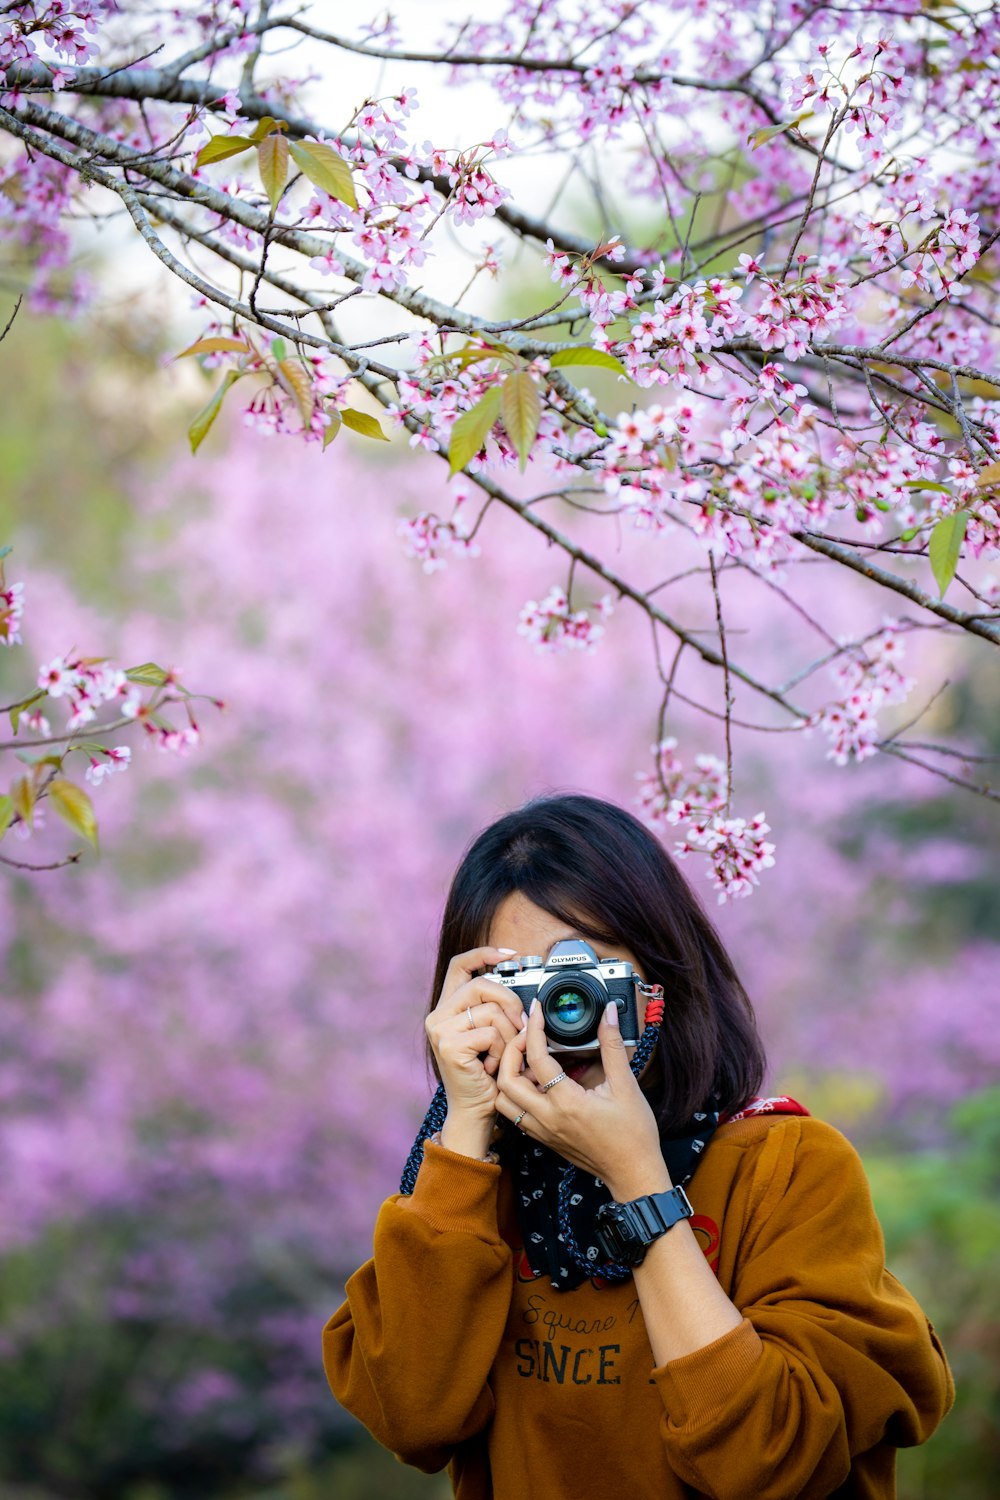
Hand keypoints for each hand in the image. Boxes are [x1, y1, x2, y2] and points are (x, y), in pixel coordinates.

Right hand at [425, 946, 527, 1155]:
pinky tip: (493, 1065)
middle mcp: (438, 1016)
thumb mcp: (492, 1035)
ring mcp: (440, 1031)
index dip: (484, 953)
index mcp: (447, 1008)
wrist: (475, 1112)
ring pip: (490, 1010)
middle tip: (520, 1023)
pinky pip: (490, 1032)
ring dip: (508, 1033)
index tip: (511, 954)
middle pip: (481, 984)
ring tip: (502, 1054)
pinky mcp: (449, 1046)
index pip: (460, 965)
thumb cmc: (487, 1075)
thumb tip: (524, 995)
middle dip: (509, 1001)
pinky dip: (502, 1049)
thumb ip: (497, 1010)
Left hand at [495, 1000, 668, 1200]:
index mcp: (567, 1103)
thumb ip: (613, 1047)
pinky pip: (516, 1114)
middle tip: (524, 1035)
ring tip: (527, 1059)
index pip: (536, 1058)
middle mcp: (548, 1118)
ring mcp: (542, 1131)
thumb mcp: (626, 1086)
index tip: (536, 1011)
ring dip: (508, 1075)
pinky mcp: (544, 1138)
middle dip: (509, 1051)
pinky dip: (516, 1094)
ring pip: (504, 1100)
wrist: (633, 1174)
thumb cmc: (634, 1136)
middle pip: (505, 1080)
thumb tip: (607, 1015)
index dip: (532, 1029)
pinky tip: (536, 1081)